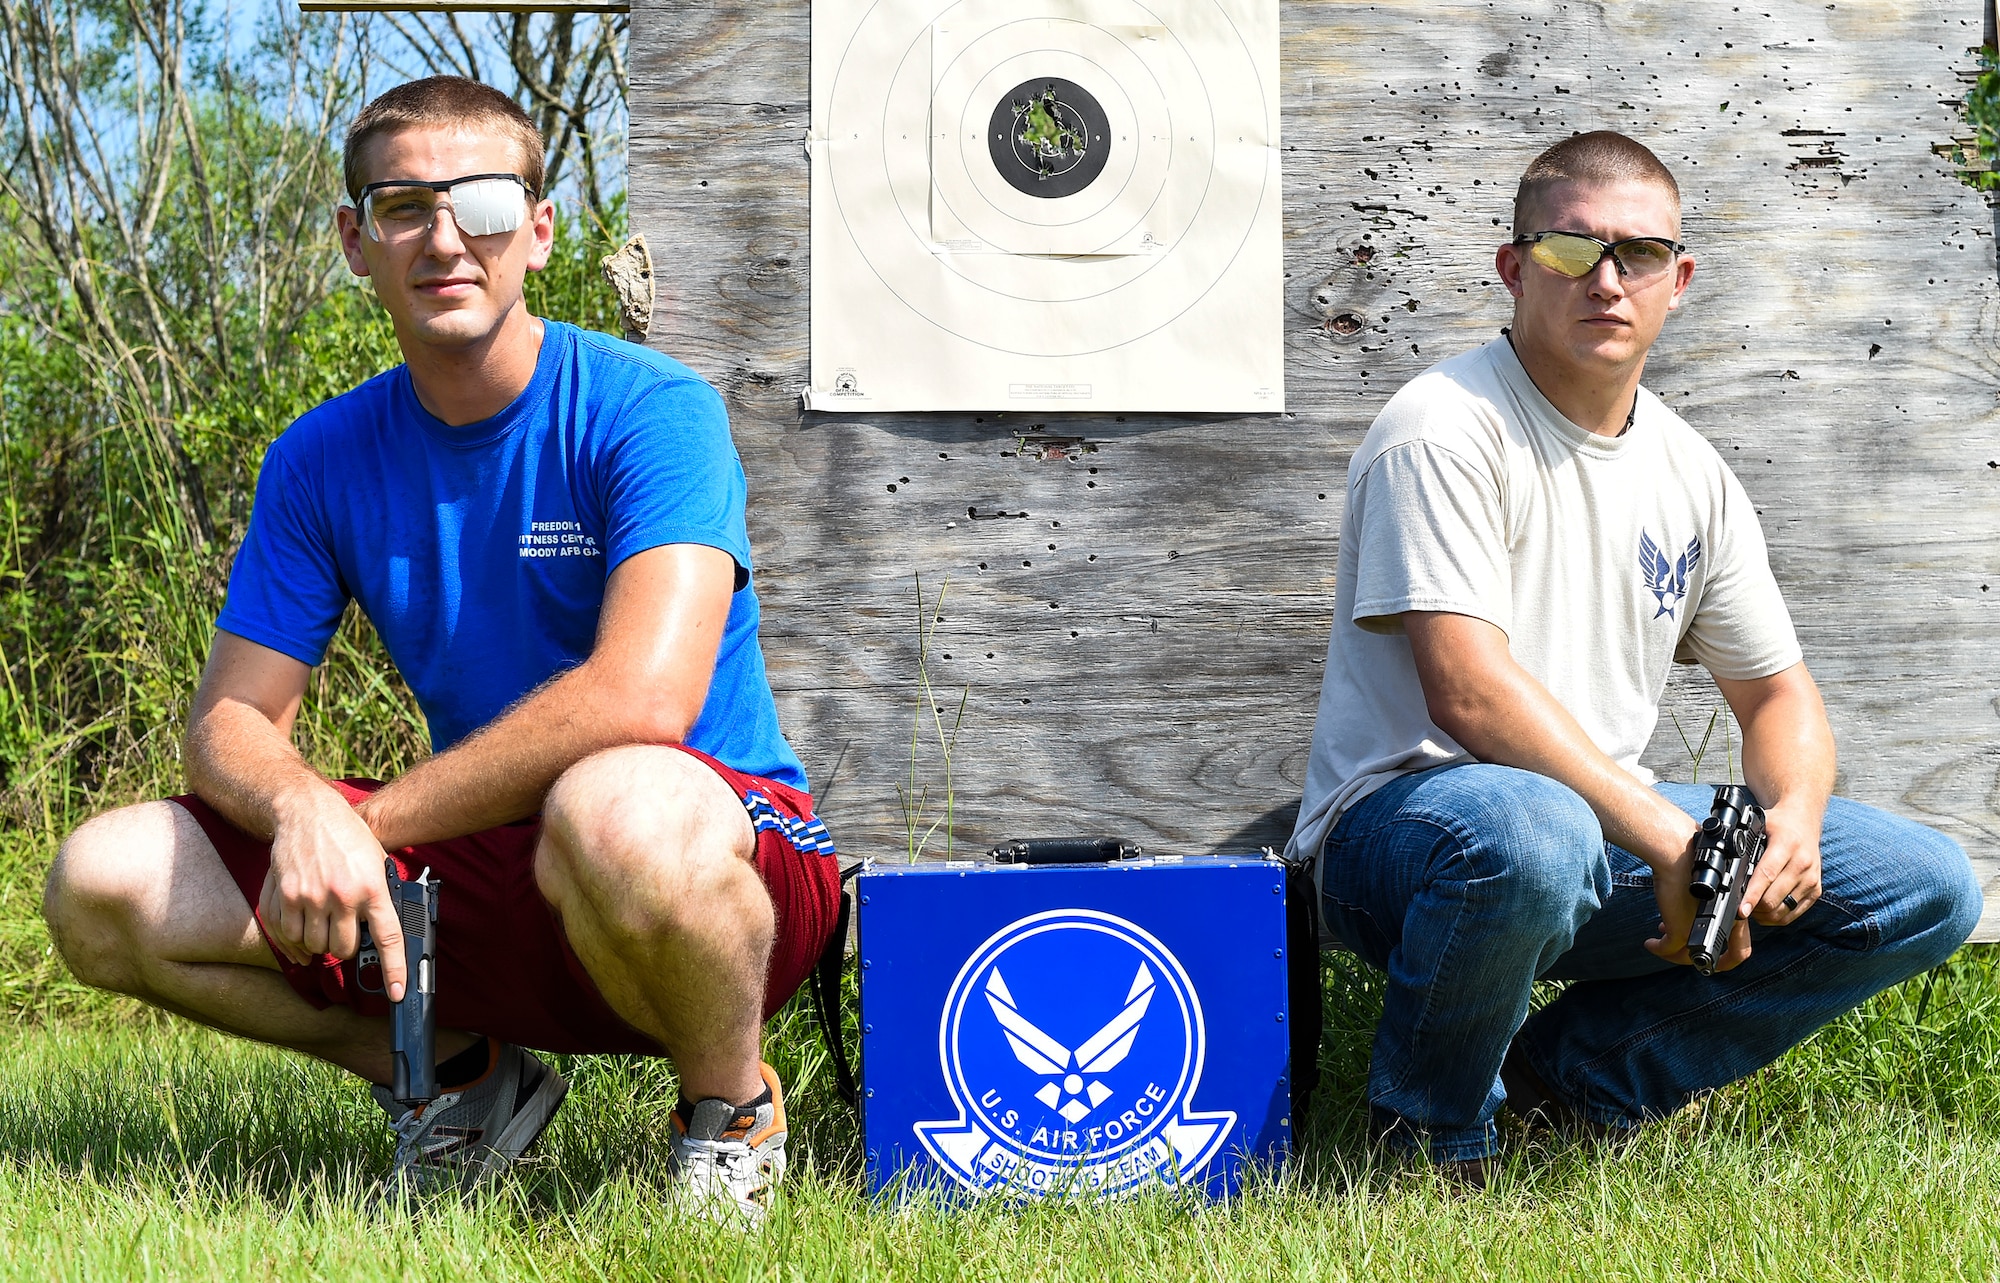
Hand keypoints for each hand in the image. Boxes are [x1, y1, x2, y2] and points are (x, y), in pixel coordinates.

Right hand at [258, 786, 408, 999]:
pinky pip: (288, 935)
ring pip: (315, 946)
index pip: (388, 938)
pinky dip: (294, 939)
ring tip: (323, 923)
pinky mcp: (285, 896)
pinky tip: (301, 927)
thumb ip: (379, 895)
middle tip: (345, 932)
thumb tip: (382, 931)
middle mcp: (342, 896)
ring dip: (319, 942)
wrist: (309, 812)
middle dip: (346, 947)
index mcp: (372, 888)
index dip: (393, 970)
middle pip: (344, 949)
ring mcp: (310, 897)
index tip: (395, 993)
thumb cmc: (349, 837)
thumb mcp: (377, 862)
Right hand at [1646, 840, 1751, 971]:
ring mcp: (1701, 929)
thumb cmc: (1689, 861)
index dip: (1728, 958)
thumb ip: (1704, 899)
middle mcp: (1720, 925)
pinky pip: (1670, 949)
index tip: (1712, 955)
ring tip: (1662, 943)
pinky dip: (1659, 950)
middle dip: (1694, 954)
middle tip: (1677, 949)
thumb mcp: (1703, 882)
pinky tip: (1651, 944)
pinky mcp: (1681, 929)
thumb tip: (1695, 906)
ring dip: (1673, 953)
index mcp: (1733, 912)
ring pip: (1689, 955)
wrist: (1677, 852)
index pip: (1740, 948)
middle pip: (1713, 956)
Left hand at [1741, 802, 1822, 925]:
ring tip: (1751, 909)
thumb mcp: (1759, 825)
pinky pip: (1794, 914)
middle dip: (1754, 907)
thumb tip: (1726, 863)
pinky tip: (1766, 911)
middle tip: (1739, 907)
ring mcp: (1811, 879)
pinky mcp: (1816, 890)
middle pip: (1774, 898)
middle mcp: (1803, 863)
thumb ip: (1745, 843)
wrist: (1805, 821)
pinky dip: (1777, 917)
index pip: (1767, 875)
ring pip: (1783, 910)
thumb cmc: (1778, 824)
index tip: (1741, 909)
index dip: (1752, 894)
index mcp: (1787, 845)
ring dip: (1764, 915)